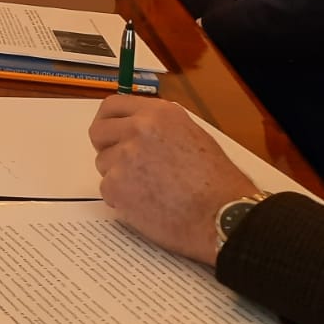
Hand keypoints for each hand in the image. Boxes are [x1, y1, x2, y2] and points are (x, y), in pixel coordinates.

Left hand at [89, 95, 256, 266]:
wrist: (225, 217)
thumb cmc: (219, 184)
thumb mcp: (193, 137)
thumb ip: (160, 129)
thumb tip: (135, 130)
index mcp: (159, 113)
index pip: (113, 106)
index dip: (108, 121)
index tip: (110, 133)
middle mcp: (138, 128)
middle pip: (98, 132)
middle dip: (107, 148)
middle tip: (123, 166)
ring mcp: (124, 156)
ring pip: (103, 163)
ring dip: (119, 177)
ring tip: (150, 191)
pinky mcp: (116, 184)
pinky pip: (107, 189)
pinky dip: (121, 199)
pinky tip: (147, 206)